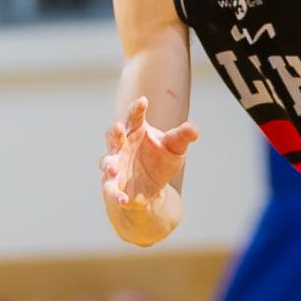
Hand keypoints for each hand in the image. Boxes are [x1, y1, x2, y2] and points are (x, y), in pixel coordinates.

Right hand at [100, 97, 198, 212]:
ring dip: (109, 166)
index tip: (143, 101)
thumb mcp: (175, 148)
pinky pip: (110, 189)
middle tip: (118, 128)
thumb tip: (194, 129)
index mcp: (135, 131)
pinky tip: (123, 199)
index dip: (137, 109)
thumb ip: (182, 137)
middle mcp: (121, 146)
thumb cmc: (160, 161)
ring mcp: (115, 165)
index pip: (134, 117)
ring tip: (114, 170)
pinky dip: (115, 194)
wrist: (152, 189)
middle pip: (114, 136)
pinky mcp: (112, 185)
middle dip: (114, 132)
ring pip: (107, 163)